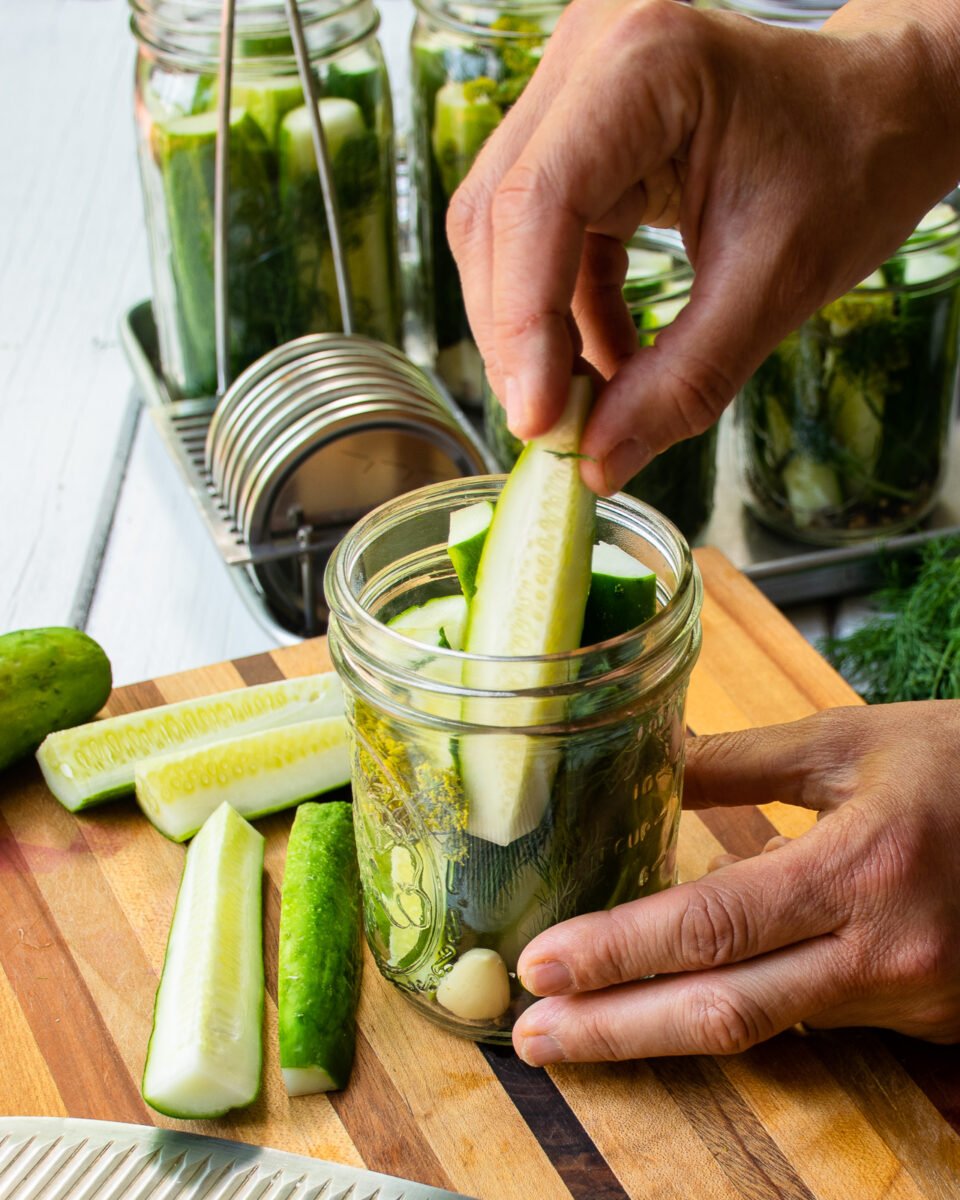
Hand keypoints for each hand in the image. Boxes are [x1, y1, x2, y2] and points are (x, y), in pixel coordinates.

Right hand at [446, 0, 959, 493]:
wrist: (881, 112)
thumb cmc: (854, 163)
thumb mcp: (779, 284)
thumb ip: (685, 381)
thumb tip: (598, 461)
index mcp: (646, 65)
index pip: (537, 205)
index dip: (523, 323)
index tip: (539, 420)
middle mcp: (590, 56)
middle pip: (498, 218)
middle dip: (520, 337)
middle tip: (555, 426)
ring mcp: (577, 89)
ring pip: (503, 232)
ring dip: (534, 331)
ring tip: (586, 402)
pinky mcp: (579, 131)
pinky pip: (541, 237)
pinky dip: (564, 312)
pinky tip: (604, 363)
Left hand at [512, 702, 959, 1063]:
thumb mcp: (851, 742)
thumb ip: (742, 760)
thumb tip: (649, 761)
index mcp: (861, 868)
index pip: (714, 925)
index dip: (620, 951)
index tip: (542, 964)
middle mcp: (883, 952)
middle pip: (726, 1011)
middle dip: (617, 1030)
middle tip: (533, 1037)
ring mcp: (907, 999)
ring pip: (762, 1030)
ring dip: (662, 1032)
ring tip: (578, 1029)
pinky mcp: (920, 1020)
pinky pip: (806, 1024)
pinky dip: (730, 1020)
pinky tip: (669, 1011)